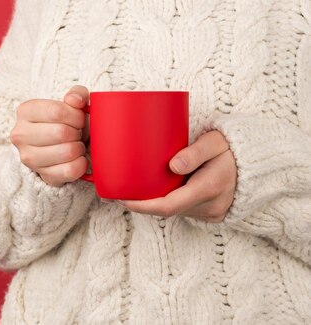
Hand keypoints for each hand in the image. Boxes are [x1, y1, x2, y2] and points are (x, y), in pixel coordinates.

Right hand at [9, 85, 89, 186]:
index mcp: (25, 111)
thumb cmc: (66, 121)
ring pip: (66, 152)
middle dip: (77, 132)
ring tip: (76, 145)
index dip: (76, 115)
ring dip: (79, 148)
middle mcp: (20, 135)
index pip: (56, 111)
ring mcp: (28, 158)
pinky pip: (69, 171)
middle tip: (77, 133)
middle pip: (61, 133)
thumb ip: (76, 94)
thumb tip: (76, 101)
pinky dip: (81, 164)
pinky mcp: (41, 175)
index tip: (79, 119)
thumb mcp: (71, 103)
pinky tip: (78, 159)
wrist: (60, 146)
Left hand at [119, 130, 236, 222]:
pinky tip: (159, 191)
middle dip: (144, 204)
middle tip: (119, 193)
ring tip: (136, 189)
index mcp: (210, 187)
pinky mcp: (213, 214)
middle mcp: (211, 205)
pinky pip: (185, 210)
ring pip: (176, 211)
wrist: (261, 163)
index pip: (168, 205)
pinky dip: (171, 202)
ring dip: (157, 202)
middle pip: (168, 209)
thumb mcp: (216, 141)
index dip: (142, 206)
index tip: (122, 200)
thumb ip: (195, 152)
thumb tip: (173, 165)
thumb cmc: (233, 147)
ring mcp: (213, 212)